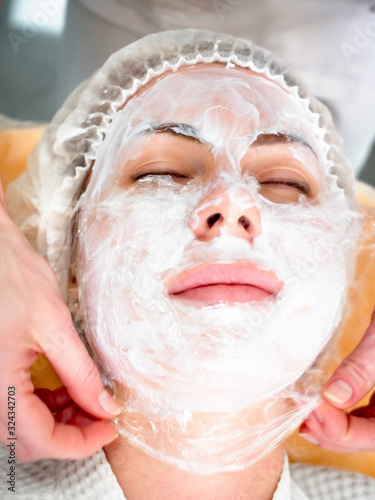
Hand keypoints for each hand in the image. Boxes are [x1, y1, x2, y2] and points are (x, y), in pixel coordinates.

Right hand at [0, 198, 119, 460]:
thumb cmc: (11, 276)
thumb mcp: (55, 325)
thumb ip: (80, 373)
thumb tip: (104, 406)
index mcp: (0, 384)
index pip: (43, 439)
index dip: (82, 442)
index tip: (110, 428)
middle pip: (30, 439)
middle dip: (71, 432)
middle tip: (102, 412)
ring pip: (22, 425)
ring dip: (57, 419)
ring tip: (86, 398)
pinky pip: (14, 404)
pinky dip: (42, 403)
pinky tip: (63, 387)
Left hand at [300, 309, 374, 451]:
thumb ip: (360, 369)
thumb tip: (333, 397)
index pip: (371, 436)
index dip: (338, 428)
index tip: (311, 404)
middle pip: (364, 440)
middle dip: (330, 431)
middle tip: (301, 409)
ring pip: (360, 433)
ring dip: (330, 428)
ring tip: (303, 414)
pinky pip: (360, 418)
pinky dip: (337, 417)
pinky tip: (316, 410)